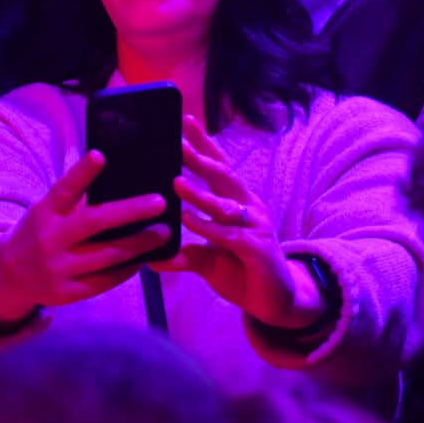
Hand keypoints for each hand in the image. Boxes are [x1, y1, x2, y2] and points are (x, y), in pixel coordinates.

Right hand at [0, 150, 178, 325]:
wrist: (7, 274)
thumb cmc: (38, 233)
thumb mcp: (45, 213)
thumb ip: (72, 202)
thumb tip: (118, 185)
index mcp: (43, 214)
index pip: (63, 190)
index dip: (81, 173)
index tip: (100, 155)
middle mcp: (48, 240)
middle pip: (93, 223)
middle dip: (130, 212)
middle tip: (160, 202)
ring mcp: (56, 269)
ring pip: (106, 255)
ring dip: (139, 244)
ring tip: (162, 233)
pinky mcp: (65, 293)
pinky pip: (103, 281)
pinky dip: (126, 270)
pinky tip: (142, 260)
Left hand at [153, 120, 323, 329]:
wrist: (274, 302)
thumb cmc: (241, 272)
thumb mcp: (206, 259)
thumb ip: (182, 252)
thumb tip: (149, 254)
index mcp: (236, 202)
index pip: (219, 167)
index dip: (204, 145)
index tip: (185, 120)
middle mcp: (248, 207)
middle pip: (223, 177)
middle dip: (200, 159)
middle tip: (177, 142)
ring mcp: (255, 226)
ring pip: (223, 205)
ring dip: (199, 194)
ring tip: (176, 183)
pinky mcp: (256, 248)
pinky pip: (228, 234)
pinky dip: (207, 226)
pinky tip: (188, 219)